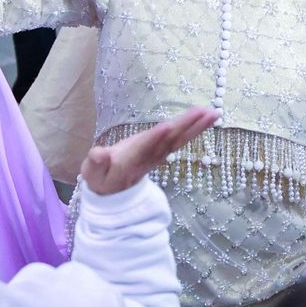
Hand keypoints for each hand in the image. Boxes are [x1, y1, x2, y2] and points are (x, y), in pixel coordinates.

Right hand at [81, 106, 218, 194]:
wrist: (113, 193)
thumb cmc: (100, 178)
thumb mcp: (92, 172)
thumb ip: (95, 163)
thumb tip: (98, 153)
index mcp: (130, 160)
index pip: (143, 148)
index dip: (154, 138)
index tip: (166, 127)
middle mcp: (148, 157)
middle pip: (168, 141)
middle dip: (185, 126)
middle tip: (205, 113)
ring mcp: (158, 155)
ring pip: (179, 139)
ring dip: (196, 126)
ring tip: (213, 113)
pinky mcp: (162, 151)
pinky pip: (181, 139)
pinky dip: (194, 129)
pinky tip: (206, 119)